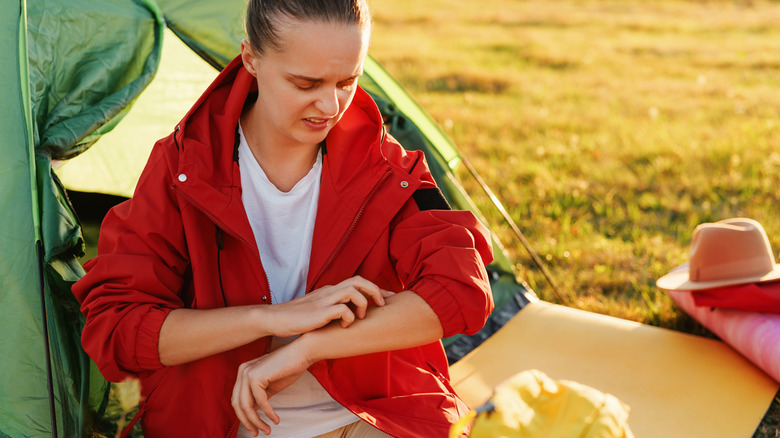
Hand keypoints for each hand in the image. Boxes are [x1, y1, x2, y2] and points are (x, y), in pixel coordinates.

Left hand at [231, 341, 311, 435]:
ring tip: (267, 429)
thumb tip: (253, 413)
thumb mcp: (270, 386)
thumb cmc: (289, 368)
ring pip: (246, 405)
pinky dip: (268, 413)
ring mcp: (247, 373)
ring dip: (257, 421)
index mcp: (244, 372)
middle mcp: (242, 371)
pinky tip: (276, 419)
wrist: (302, 353)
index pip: (237, 400)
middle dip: (247, 422)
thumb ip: (259, 398)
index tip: (254, 428)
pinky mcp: (256, 376)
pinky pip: (260, 401)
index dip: (244, 416)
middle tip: (258, 433)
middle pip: (238, 404)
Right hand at [265, 276, 394, 336]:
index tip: (389, 298)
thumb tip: (350, 316)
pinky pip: (342, 309)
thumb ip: (334, 309)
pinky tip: (346, 326)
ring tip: (362, 317)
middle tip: (383, 305)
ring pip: (352, 291)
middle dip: (376, 291)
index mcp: (331, 290)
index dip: (376, 288)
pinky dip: (349, 317)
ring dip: (363, 304)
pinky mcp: (319, 312)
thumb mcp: (319, 310)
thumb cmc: (297, 318)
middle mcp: (329, 291)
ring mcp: (324, 300)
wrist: (275, 319)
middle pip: (359, 280)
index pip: (358, 282)